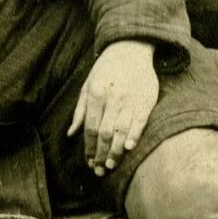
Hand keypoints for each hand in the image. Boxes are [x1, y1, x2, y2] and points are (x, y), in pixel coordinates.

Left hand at [72, 39, 161, 174]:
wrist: (130, 48)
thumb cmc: (105, 70)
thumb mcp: (87, 85)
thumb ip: (80, 111)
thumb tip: (71, 134)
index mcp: (96, 93)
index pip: (91, 128)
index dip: (89, 148)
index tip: (89, 161)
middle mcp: (113, 97)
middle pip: (105, 133)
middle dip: (101, 154)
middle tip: (99, 170)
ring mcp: (131, 98)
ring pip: (122, 130)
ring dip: (116, 151)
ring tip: (111, 165)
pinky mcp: (146, 99)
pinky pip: (140, 121)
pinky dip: (134, 136)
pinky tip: (128, 148)